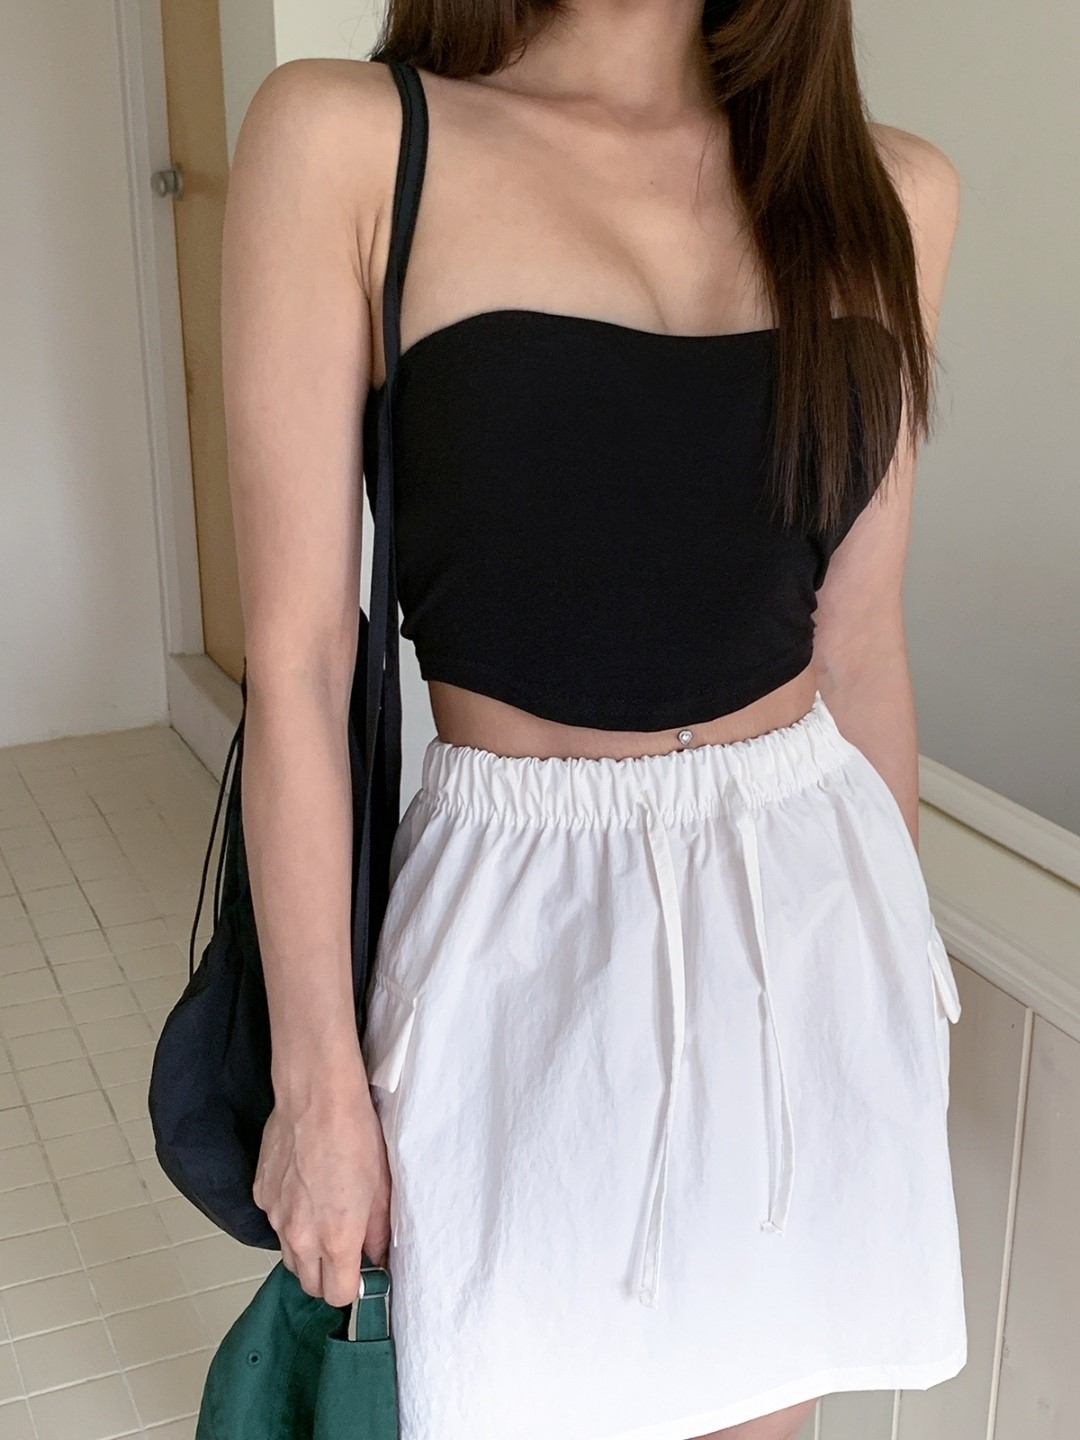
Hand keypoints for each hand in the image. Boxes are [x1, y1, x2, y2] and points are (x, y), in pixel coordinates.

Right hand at [253, 1060, 390, 1305]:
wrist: (317, 1097)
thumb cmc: (354, 1135)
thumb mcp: (381, 1186)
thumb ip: (378, 1231)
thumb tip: (376, 1254)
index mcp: (336, 1239)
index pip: (338, 1295)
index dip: (353, 1287)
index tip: (361, 1271)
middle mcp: (300, 1236)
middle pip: (309, 1283)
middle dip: (327, 1275)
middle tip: (343, 1247)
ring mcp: (276, 1217)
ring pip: (290, 1255)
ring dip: (306, 1248)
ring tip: (322, 1214)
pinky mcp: (260, 1194)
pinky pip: (275, 1221)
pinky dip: (288, 1216)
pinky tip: (303, 1187)